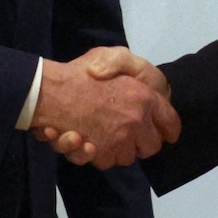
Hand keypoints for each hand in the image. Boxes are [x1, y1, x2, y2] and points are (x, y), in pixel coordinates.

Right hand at [29, 51, 179, 169]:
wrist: (47, 91)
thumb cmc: (82, 72)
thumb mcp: (113, 56)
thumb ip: (136, 76)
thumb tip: (143, 97)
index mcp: (145, 98)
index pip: (170, 123)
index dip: (168, 129)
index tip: (164, 132)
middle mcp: (136, 122)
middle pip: (151, 147)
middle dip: (140, 142)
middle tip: (125, 131)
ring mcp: (118, 140)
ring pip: (126, 157)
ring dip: (116, 148)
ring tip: (98, 132)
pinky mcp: (99, 154)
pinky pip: (105, 161)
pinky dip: (94, 153)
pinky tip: (81, 138)